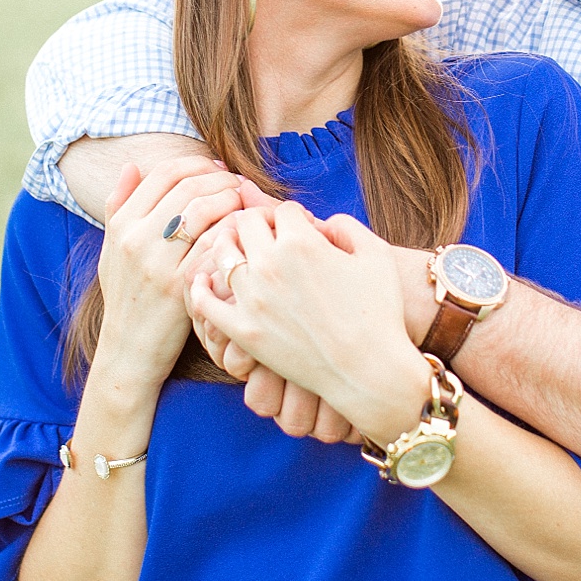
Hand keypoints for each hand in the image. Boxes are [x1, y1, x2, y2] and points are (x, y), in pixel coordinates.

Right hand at [94, 157, 245, 383]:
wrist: (129, 349)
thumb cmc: (126, 295)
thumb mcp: (111, 249)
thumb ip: (118, 205)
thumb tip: (132, 165)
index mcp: (121, 225)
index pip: (164, 173)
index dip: (196, 164)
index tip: (216, 169)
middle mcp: (136, 240)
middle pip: (187, 187)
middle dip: (220, 178)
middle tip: (238, 183)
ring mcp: (158, 264)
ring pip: (203, 210)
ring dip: (230, 199)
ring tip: (243, 202)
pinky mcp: (181, 287)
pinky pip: (214, 244)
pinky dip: (232, 231)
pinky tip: (242, 232)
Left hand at [188, 204, 426, 441]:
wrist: (369, 371)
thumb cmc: (380, 313)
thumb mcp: (376, 254)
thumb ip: (346, 225)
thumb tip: (322, 221)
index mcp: (301, 242)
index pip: (282, 209)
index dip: (294, 216)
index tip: (301, 230)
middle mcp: (270, 265)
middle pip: (246, 222)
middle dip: (260, 223)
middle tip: (269, 236)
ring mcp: (252, 299)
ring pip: (221, 253)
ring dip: (230, 244)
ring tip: (240, 250)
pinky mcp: (242, 331)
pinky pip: (205, 301)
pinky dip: (200, 286)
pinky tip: (205, 280)